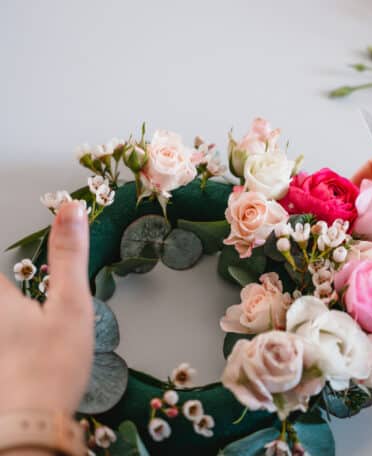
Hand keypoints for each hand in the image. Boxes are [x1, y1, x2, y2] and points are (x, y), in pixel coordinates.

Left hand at [0, 202, 92, 414]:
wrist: (28, 428)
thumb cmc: (53, 365)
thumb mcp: (71, 306)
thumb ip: (69, 256)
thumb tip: (70, 208)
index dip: (0, 236)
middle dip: (1, 276)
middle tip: (20, 289)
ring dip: (8, 293)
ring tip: (20, 307)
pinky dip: (6, 317)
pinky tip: (13, 323)